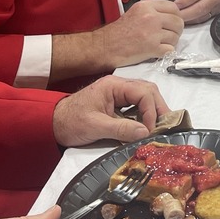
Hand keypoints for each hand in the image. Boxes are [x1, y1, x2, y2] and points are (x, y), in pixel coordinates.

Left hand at [52, 75, 170, 145]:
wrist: (53, 124)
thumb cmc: (70, 122)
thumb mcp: (95, 127)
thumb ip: (121, 129)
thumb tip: (145, 133)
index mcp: (113, 86)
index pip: (143, 92)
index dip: (151, 111)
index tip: (151, 130)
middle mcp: (118, 86)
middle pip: (148, 91)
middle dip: (158, 108)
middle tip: (166, 126)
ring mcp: (118, 94)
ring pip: (145, 97)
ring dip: (154, 111)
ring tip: (160, 127)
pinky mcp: (117, 104)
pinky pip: (137, 106)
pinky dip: (145, 115)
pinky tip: (148, 127)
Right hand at [54, 0, 182, 76]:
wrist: (106, 47)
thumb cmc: (119, 31)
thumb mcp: (135, 12)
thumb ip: (153, 10)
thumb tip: (172, 14)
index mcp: (146, 6)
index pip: (173, 7)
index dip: (176, 16)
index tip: (171, 22)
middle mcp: (151, 17)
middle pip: (178, 22)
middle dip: (176, 30)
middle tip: (169, 35)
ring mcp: (153, 33)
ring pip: (176, 36)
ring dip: (172, 42)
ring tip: (161, 43)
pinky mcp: (152, 48)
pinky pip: (171, 49)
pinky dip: (167, 52)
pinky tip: (158, 51)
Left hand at [173, 0, 219, 23]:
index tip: (174, 4)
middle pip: (202, 6)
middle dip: (185, 13)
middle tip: (173, 14)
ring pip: (203, 15)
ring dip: (188, 18)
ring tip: (176, 18)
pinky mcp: (219, 12)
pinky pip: (205, 18)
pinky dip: (193, 20)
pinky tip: (185, 19)